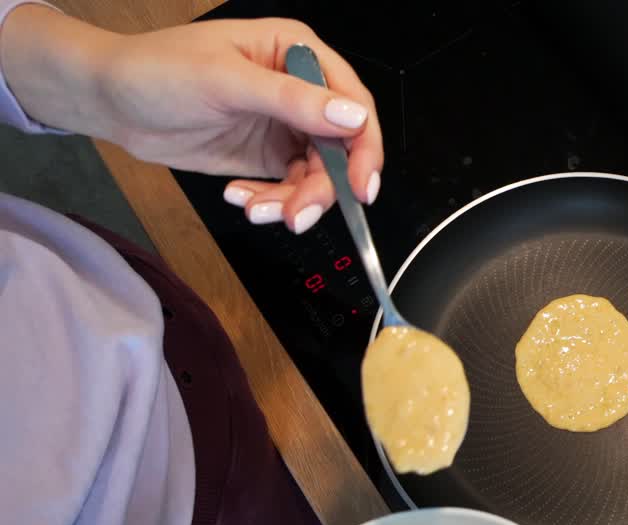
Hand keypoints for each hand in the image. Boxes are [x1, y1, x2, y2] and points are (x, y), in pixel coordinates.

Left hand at [0, 7, 382, 233]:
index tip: (361, 188)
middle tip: (296, 215)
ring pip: (317, 176)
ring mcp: (285, 126)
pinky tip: (240, 198)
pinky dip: (271, 202)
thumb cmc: (159, 70)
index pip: (353, 104)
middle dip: (322, 188)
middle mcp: (301, 91)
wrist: (110, 99)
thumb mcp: (227, 81)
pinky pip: (289, 189)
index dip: (364, 148)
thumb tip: (353, 118)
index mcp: (298, 54)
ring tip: (256, 210)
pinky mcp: (268, 157)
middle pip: (341, 149)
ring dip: (294, 201)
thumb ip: (293, 101)